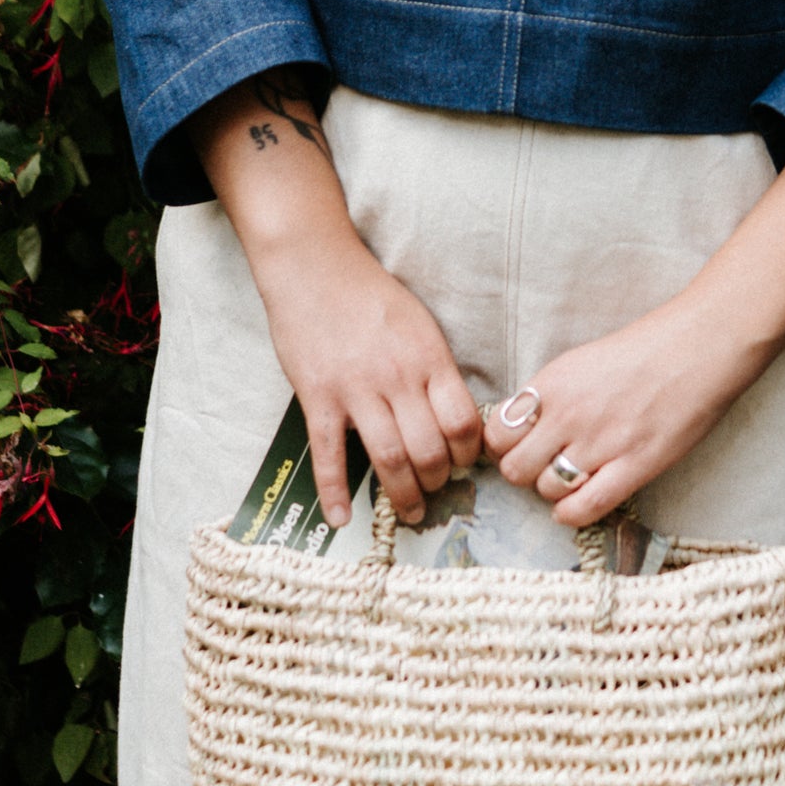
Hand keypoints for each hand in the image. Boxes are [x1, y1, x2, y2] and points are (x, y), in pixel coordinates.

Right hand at [257, 240, 482, 528]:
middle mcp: (398, 378)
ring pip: (388, 458)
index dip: (469, 454)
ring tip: (410, 512)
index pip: (463, 422)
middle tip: (435, 491)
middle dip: (436, 481)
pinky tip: (341, 518)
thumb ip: (436, 369)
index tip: (465, 464)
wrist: (315, 268)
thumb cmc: (371, 294)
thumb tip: (453, 416)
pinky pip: (329, 455)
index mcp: (429, 359)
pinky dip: (334, 492)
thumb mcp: (420, 324)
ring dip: (402, 495)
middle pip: (429, 449)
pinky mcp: (319, 397)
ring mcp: (356, 390)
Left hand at [480, 299, 758, 527]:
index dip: (504, 446)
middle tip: (543, 466)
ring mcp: (601, 443)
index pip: (497, 433)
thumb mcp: (581, 362)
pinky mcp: (634, 466)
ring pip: (546, 490)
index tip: (518, 446)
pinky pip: (585, 507)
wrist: (699, 347)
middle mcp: (569, 414)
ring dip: (553, 490)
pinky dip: (571, 513)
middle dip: (524, 472)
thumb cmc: (644, 350)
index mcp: (553, 383)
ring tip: (571, 478)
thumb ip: (549, 395)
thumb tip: (520, 427)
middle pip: (515, 469)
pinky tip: (575, 506)